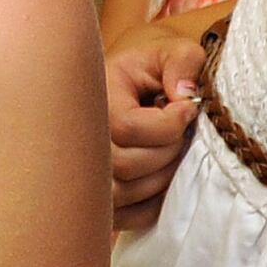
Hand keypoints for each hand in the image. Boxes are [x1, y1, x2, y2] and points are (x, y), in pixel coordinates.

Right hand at [105, 17, 210, 231]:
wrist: (128, 86)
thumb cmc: (150, 70)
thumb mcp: (169, 51)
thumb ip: (183, 61)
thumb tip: (185, 95)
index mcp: (93, 98)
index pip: (127, 128)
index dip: (169, 124)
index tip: (187, 108)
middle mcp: (79, 139)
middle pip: (127, 165)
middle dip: (170, 150)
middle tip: (183, 131)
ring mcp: (84, 173)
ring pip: (130, 192)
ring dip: (166, 174)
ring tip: (171, 148)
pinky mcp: (100, 199)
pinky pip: (132, 215)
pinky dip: (157, 199)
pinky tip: (162, 171)